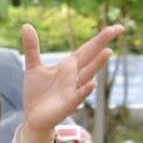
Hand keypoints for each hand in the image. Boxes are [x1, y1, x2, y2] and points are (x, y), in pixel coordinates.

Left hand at [19, 23, 123, 142]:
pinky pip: (78, 96)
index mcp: (68, 66)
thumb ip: (32, 47)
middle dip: (102, 44)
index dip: (100, 38)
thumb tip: (26, 25)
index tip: (116, 27)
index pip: (87, 49)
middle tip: (116, 29)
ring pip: (87, 75)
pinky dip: (84, 91)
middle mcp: (74, 76)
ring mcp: (72, 90)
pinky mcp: (67, 105)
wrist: (32, 118)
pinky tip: (92, 83)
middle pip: (90, 58)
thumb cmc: (37, 93)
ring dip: (97, 65)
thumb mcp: (33, 67)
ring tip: (108, 52)